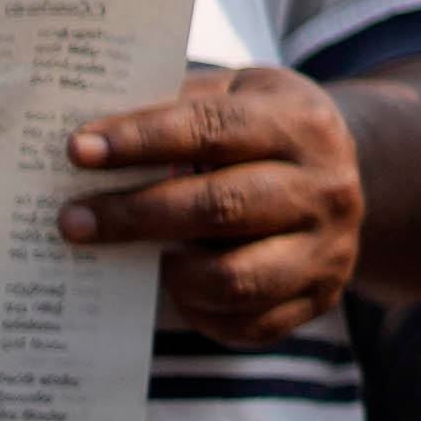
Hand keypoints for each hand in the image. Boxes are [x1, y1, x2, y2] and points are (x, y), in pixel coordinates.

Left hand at [56, 62, 374, 344]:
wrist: (349, 179)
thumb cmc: (263, 132)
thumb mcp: (238, 96)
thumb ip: (177, 109)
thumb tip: (88, 141)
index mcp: (301, 123)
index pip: (212, 128)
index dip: (140, 140)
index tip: (77, 150)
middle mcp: (325, 188)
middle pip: (221, 207)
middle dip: (135, 215)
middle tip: (72, 220)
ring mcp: (328, 249)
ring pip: (234, 277)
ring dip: (169, 272)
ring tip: (131, 258)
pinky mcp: (319, 298)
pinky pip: (246, 323)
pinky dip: (198, 311)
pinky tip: (174, 286)